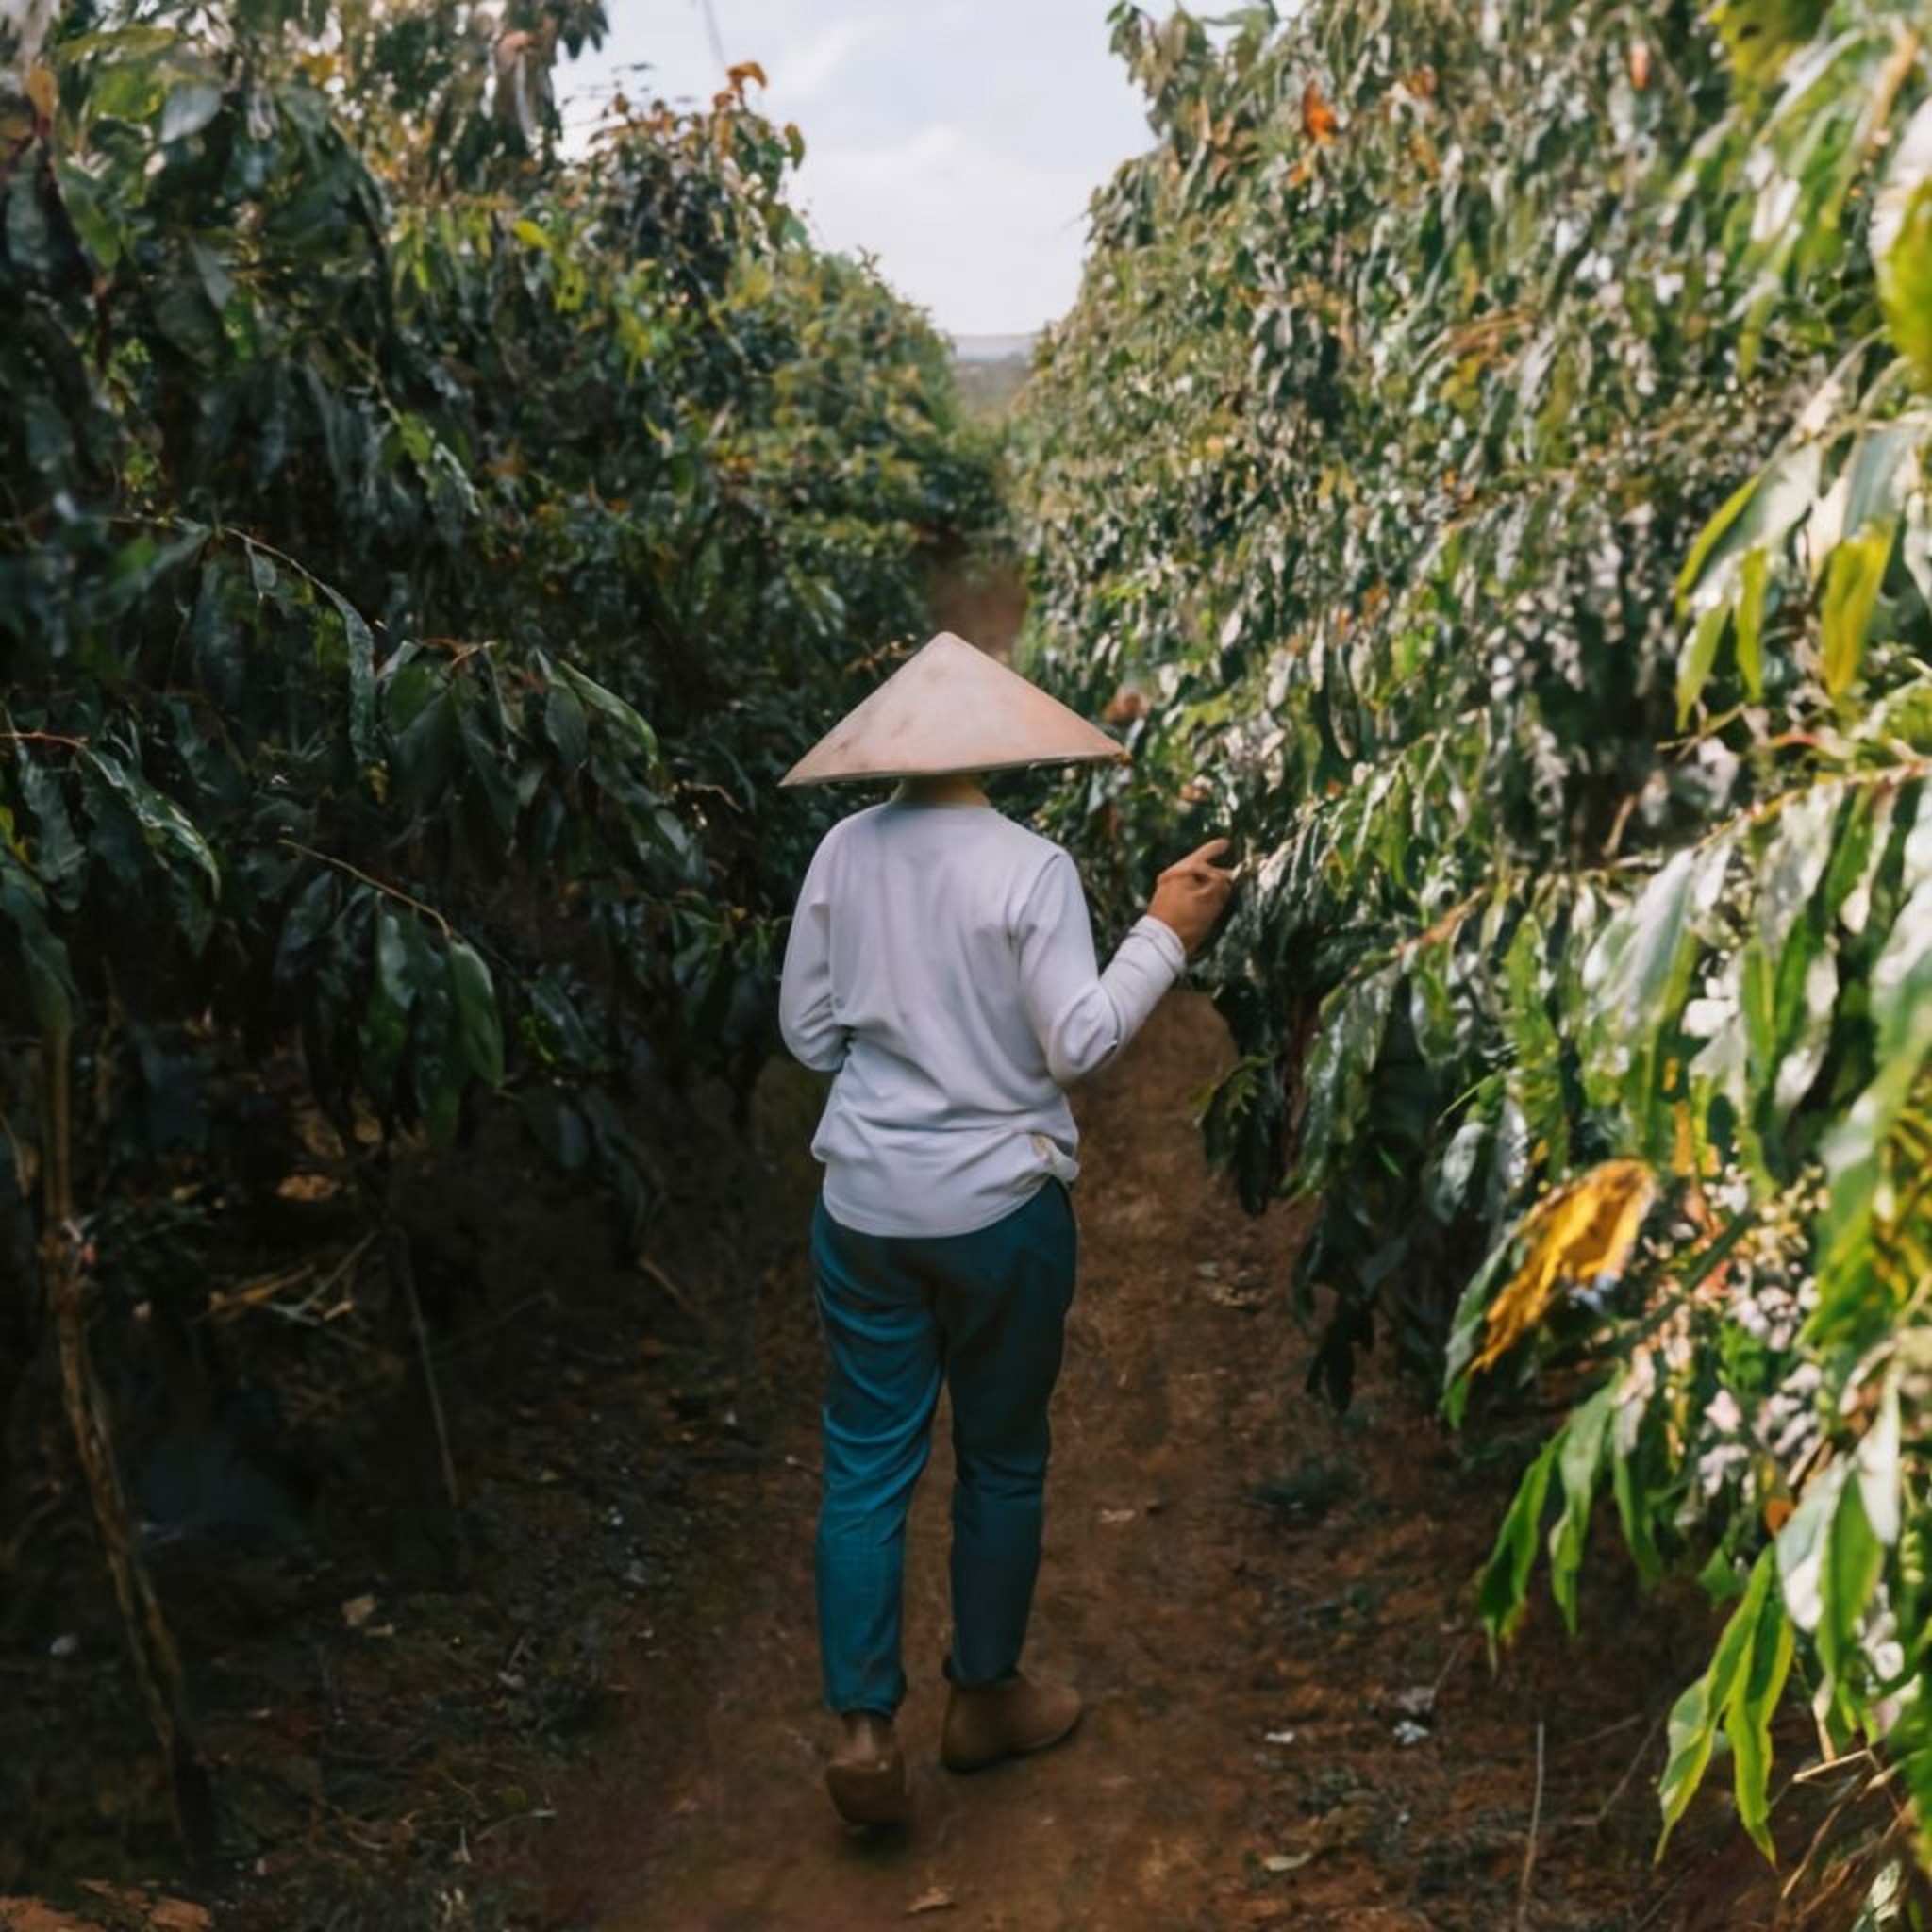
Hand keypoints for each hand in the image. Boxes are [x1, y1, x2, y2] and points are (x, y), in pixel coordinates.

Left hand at [1146, 837, 1236, 956]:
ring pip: (1193, 882)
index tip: (1226, 843)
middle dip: (1216, 873)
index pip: (1201, 856)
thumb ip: (1220, 886)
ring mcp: (1167, 890)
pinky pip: (1187, 893)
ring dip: (1209, 886)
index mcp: (1180, 872)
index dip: (1215, 849)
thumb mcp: (1209, 901)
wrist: (1161, 944)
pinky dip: (1199, 894)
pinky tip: (1210, 902)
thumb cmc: (1186, 920)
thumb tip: (1226, 879)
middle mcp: (1172, 878)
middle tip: (1231, 876)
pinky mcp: (1166, 903)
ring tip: (1224, 892)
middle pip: (1198, 870)